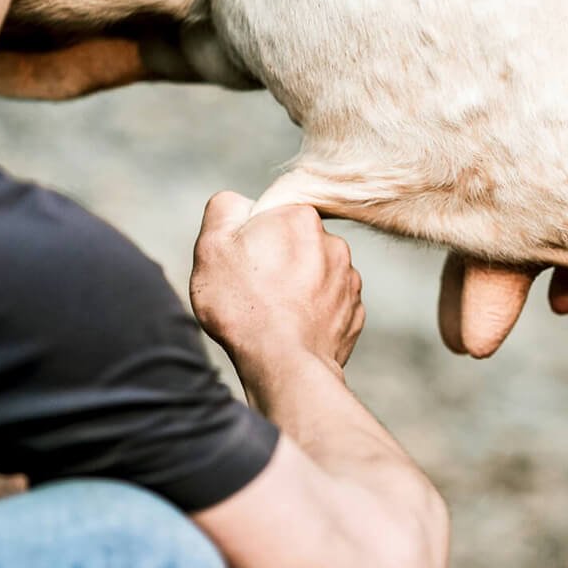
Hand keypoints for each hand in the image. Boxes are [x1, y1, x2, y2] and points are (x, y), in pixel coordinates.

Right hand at [190, 191, 365, 375]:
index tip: (240, 264)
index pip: (271, 215)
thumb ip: (225, 210)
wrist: (283, 365)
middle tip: (252, 292)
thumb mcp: (213, 246)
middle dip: (275, 262)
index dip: (250, 238)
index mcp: (300, 217)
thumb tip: (238, 203)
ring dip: (296, 289)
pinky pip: (328, 305)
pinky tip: (291, 330)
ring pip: (313, 275)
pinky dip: (311, 314)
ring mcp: (348, 280)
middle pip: (294, 245)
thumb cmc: (242, 305)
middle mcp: (333, 243)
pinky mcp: (354, 313)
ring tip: (272, 315)